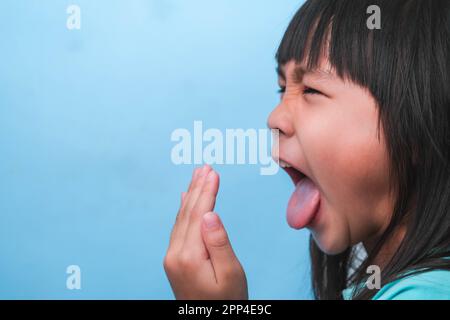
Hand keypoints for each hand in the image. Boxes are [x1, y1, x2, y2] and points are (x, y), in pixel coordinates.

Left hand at [163, 165, 247, 299]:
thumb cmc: (226, 301)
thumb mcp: (230, 274)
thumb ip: (219, 243)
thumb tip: (210, 214)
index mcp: (189, 255)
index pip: (198, 214)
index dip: (207, 191)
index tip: (213, 172)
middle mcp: (175, 253)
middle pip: (188, 212)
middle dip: (198, 188)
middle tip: (205, 167)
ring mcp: (172, 256)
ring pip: (182, 217)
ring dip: (191, 195)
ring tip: (199, 176)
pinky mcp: (175, 259)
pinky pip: (179, 227)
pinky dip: (184, 210)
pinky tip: (186, 199)